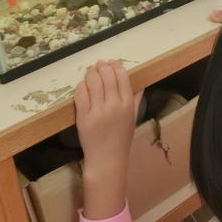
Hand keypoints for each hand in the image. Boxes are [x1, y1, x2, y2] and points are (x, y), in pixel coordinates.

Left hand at [74, 59, 142, 219]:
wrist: (107, 159)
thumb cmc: (121, 139)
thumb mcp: (133, 118)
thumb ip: (136, 100)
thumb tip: (140, 84)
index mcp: (127, 104)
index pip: (122, 77)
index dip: (116, 66)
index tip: (111, 62)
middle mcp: (114, 105)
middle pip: (107, 76)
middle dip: (102, 66)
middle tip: (99, 63)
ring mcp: (98, 111)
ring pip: (93, 82)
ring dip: (91, 73)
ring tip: (90, 70)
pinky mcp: (83, 117)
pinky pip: (81, 95)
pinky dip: (81, 86)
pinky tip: (82, 84)